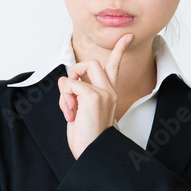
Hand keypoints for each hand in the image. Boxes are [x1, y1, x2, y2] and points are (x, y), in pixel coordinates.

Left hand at [58, 33, 132, 159]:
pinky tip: (70, 114)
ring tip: (70, 110)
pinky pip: (69, 84)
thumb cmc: (86, 138)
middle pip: (90, 62)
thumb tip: (68, 82)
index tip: (127, 37)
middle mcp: (108, 91)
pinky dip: (64, 99)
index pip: (114, 67)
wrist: (92, 154)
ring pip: (76, 71)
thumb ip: (80, 96)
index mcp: (108, 94)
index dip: (119, 50)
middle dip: (74, 72)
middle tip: (70, 93)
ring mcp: (102, 93)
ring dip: (65, 91)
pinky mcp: (93, 96)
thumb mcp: (82, 113)